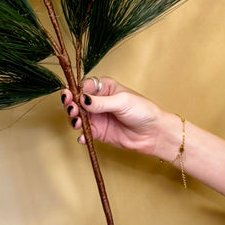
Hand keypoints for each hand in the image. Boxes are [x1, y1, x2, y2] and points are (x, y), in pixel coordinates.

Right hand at [60, 76, 178, 160]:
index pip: (84, 87)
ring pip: (78, 117)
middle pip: (77, 101)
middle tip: (72, 109)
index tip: (70, 96)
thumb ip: (101, 102)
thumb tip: (82, 99)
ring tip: (77, 122)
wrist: (154, 133)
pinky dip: (81, 135)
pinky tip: (83, 137)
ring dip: (74, 119)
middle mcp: (99, 101)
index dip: (74, 91)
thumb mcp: (122, 102)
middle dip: (71, 105)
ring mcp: (98, 117)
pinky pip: (85, 133)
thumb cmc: (143, 111)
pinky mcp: (99, 132)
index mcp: (105, 88)